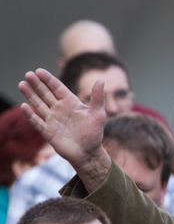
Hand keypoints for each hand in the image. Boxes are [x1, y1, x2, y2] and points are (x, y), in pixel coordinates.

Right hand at [19, 68, 111, 191]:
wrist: (88, 153)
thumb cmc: (94, 133)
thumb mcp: (98, 114)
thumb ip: (98, 98)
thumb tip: (101, 80)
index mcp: (71, 103)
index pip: (57, 88)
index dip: (48, 79)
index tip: (39, 71)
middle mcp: (60, 109)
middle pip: (46, 94)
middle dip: (37, 84)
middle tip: (28, 74)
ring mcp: (52, 120)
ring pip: (38, 105)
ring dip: (30, 95)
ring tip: (22, 84)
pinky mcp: (47, 131)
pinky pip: (37, 121)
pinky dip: (30, 115)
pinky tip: (24, 106)